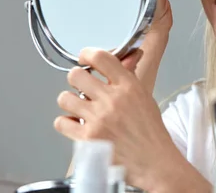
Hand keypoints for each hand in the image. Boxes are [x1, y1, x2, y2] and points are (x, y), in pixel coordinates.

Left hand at [54, 48, 179, 190]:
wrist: (154, 161)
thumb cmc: (150, 132)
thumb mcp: (144, 98)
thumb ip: (129, 78)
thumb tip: (125, 58)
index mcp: (129, 87)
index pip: (101, 57)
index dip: (87, 54)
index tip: (85, 58)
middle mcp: (112, 100)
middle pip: (76, 75)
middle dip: (77, 79)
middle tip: (83, 86)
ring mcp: (98, 119)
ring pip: (64, 98)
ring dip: (70, 102)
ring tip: (79, 107)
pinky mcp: (87, 139)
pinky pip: (61, 122)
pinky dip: (66, 123)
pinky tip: (76, 124)